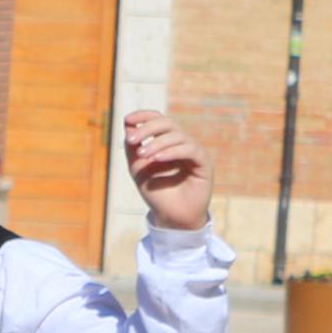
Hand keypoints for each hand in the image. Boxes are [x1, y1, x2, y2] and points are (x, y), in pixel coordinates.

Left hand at [120, 111, 212, 235]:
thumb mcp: (138, 168)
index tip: (127, 119)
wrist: (171, 216)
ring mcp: (194, 152)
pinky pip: (190, 150)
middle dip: (147, 129)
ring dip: (157, 143)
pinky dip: (171, 152)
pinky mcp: (204, 163)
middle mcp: (182, 144)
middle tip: (131, 140)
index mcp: (168, 142)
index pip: (159, 120)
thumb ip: (133, 147)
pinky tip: (156, 159)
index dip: (144, 116)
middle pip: (168, 123)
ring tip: (142, 155)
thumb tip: (128, 123)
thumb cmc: (156, 192)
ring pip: (178, 136)